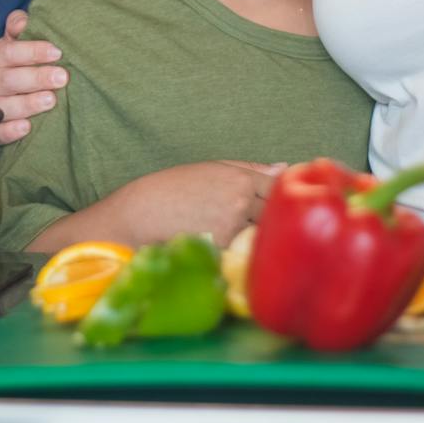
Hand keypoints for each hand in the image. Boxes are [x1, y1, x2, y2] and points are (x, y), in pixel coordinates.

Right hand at [0, 10, 65, 145]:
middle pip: (6, 80)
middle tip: (62, 78)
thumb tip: (23, 21)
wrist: (7, 97)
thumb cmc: (16, 66)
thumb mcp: (16, 43)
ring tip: (51, 100)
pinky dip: (10, 131)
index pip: (7, 52)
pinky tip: (27, 127)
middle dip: (36, 78)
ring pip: (2, 106)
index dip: (32, 51)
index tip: (57, 52)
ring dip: (27, 104)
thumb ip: (18, 27)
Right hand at [103, 160, 285, 245]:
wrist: (140, 215)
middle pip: (274, 215)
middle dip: (267, 221)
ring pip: (260, 237)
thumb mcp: (210, 168)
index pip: (278, 190)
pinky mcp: (222, 250)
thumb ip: (250, 168)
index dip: (275, 199)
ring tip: (228, 236)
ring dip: (254, 239)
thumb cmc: (173, 189)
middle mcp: (241, 200)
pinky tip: (221, 249)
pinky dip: (238, 255)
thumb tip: (283, 168)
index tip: (265, 204)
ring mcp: (233, 227)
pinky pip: (243, 255)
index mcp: (240, 178)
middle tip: (245, 224)